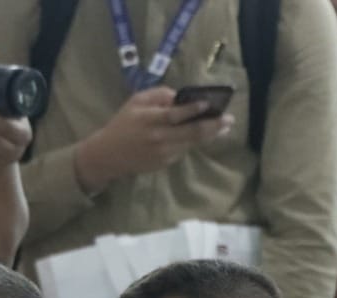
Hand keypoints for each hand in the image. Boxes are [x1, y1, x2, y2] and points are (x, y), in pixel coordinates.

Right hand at [73, 87, 232, 194]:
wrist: (108, 156)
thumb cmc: (122, 124)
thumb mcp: (135, 102)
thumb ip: (158, 95)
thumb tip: (180, 96)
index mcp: (150, 119)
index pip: (175, 114)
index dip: (193, 110)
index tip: (209, 104)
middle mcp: (158, 138)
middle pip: (191, 132)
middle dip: (213, 125)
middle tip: (229, 119)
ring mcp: (162, 153)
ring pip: (191, 143)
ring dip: (210, 135)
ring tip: (224, 127)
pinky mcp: (164, 163)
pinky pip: (183, 150)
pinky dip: (193, 142)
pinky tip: (204, 135)